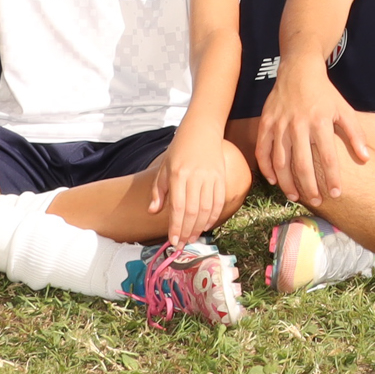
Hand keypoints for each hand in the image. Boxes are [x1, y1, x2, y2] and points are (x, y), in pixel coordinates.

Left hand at [148, 126, 227, 245]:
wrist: (201, 129)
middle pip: (193, 212)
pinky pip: (219, 200)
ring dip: (200, 227)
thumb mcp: (164, 167)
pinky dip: (214, 215)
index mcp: (178, 175)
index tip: (173, 240)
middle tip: (182, 244)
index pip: (178, 208)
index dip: (176, 227)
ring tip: (193, 238)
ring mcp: (210, 177)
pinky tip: (207, 225)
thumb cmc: (180, 148)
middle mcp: (195, 177)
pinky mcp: (221, 176)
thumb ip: (158, 191)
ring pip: (207, 209)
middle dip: (187, 231)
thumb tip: (153, 212)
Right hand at [258, 60, 367, 205]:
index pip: (328, 156)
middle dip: (310, 186)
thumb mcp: (344, 109)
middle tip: (317, 201)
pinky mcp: (265, 123)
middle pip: (302, 163)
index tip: (336, 193)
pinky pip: (263, 151)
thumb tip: (365, 158)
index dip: (332, 177)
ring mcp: (279, 124)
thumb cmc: (324, 93)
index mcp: (320, 121)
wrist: (298, 70)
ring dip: (287, 182)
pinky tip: (273, 181)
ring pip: (280, 161)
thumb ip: (355, 134)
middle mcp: (298, 124)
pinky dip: (266, 168)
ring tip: (295, 197)